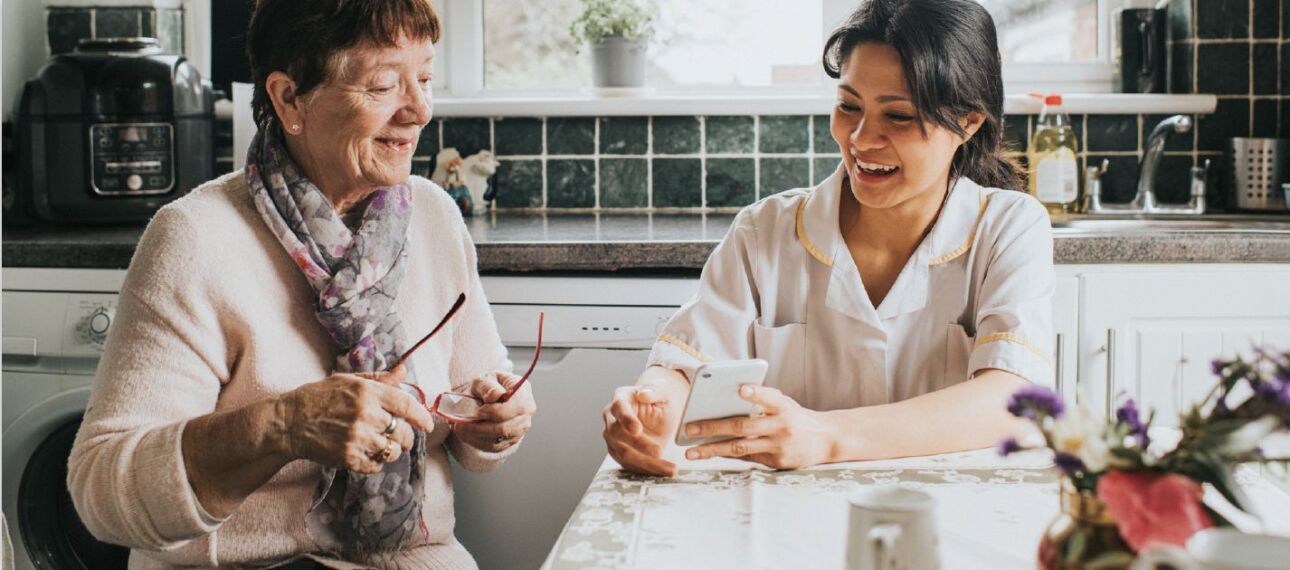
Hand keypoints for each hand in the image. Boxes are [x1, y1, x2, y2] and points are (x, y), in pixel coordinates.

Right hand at [273, 365, 434, 473]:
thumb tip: (404, 371)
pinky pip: (376, 465)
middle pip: (403, 432)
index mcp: (368, 392)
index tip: (427, 424)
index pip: (407, 405)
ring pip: (392, 451)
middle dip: (406, 436)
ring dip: (391, 450)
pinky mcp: (348, 458)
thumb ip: (379, 379)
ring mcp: (357, 438)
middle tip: (398, 435)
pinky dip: (376, 462)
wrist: (288, 422)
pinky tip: (367, 453)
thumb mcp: (348, 380)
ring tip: (381, 444)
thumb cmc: (318, 397)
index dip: (422, 417)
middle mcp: (366, 415)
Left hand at [451, 372, 536, 451]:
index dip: (494, 411)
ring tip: (459, 428)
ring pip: (498, 440)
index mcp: (523, 393)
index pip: (513, 407)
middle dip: (479, 427)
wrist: (490, 397)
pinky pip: (493, 447)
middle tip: (460, 424)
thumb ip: (488, 386)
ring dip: (475, 436)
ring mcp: (520, 429)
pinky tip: (465, 434)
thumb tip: (494, 395)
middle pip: (505, 428)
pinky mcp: (510, 441)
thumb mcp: (485, 379)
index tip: (478, 411)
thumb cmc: (489, 386)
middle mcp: (525, 413)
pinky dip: (476, 442)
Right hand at [602, 386, 680, 476]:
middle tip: (659, 451)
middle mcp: (612, 418)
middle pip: (617, 434)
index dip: (626, 419)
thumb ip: (655, 391)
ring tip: (669, 468)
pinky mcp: (620, 452)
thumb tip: (644, 394)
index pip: (619, 408)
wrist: (660, 410)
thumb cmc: (661, 398)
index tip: (637, 429)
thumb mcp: (664, 391)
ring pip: (623, 453)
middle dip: (639, 445)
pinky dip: (646, 470)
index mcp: (621, 398)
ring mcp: (613, 437)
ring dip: (646, 463)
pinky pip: (630, 465)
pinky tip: (663, 471)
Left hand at [683, 385, 835, 469]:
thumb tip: (723, 406)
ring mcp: (779, 445)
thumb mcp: (784, 404)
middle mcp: (782, 425)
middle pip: (743, 426)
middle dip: (713, 427)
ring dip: (712, 449)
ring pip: (740, 447)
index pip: (770, 397)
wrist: (827, 439)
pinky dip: (726, 454)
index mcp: (784, 406)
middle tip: (689, 428)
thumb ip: (762, 403)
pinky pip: (746, 457)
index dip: (756, 394)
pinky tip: (709, 452)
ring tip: (691, 451)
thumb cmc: (795, 417)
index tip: (741, 390)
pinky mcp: (776, 461)